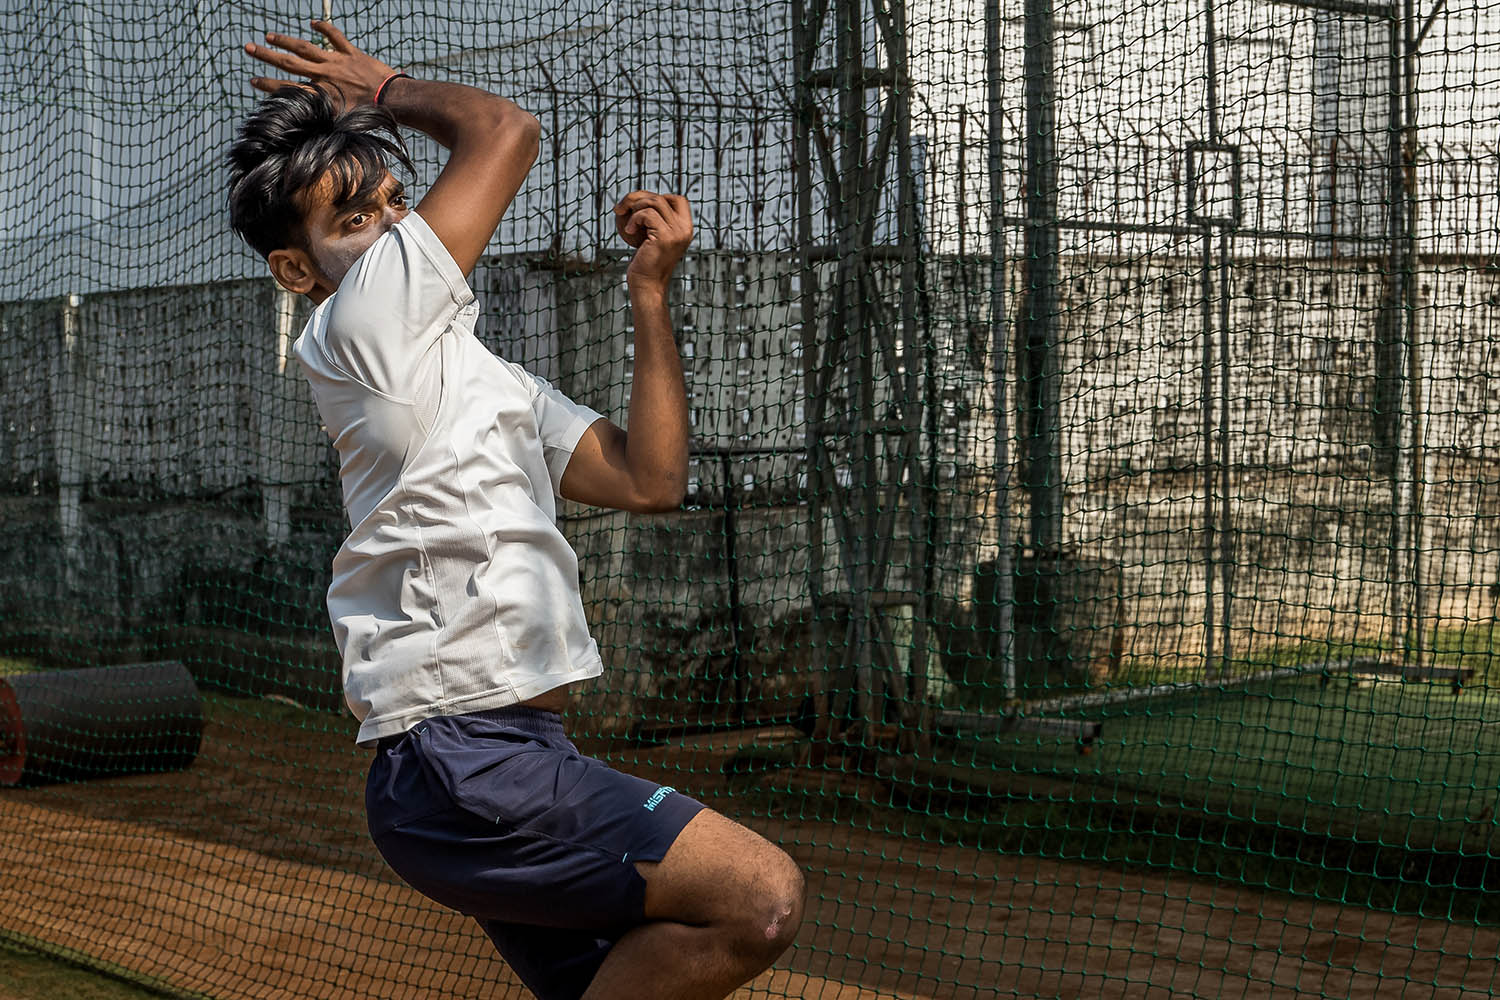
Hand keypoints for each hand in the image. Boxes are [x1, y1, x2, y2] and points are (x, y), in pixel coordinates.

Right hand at [243, 20, 396, 110]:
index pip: (287, 88)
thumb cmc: (371, 116)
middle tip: (249, 47)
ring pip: (305, 48)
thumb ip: (325, 118)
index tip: (253, 79)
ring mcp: (336, 62)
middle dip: (267, 56)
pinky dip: (324, 29)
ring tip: (270, 35)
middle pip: (289, 63)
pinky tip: (313, 23)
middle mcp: (324, 76)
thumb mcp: (343, 122)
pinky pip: (335, 37)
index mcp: (321, 94)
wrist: (393, 100)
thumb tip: (311, 125)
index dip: (268, 84)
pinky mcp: (351, 54)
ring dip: (286, 40)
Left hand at [614, 192, 692, 288]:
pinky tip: (627, 231)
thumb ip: (654, 217)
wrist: (646, 284)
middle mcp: (685, 229)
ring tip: (625, 221)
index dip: (657, 197)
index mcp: (686, 228)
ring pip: (654, 202)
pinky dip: (633, 219)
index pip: (677, 199)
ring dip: (634, 207)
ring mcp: (677, 233)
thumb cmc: (645, 261)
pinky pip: (646, 214)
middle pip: (661, 197)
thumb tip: (638, 195)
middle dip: (638, 197)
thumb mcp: (652, 236)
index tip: (639, 208)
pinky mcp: (665, 237)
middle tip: (621, 208)